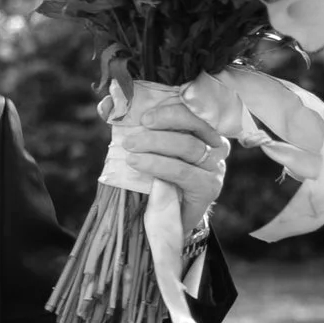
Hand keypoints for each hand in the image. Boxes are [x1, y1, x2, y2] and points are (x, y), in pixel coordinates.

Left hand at [114, 90, 230, 239]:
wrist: (169, 219)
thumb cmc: (159, 177)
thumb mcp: (149, 148)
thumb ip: (133, 124)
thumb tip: (107, 104)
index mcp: (204, 130)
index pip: (195, 110)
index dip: (172, 108)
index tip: (144, 115)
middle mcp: (216, 145)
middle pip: (195, 125)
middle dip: (163, 122)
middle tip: (134, 132)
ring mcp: (215, 167)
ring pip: (189, 146)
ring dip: (155, 144)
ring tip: (130, 149)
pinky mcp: (208, 188)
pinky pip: (183, 171)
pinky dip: (158, 165)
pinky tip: (138, 164)